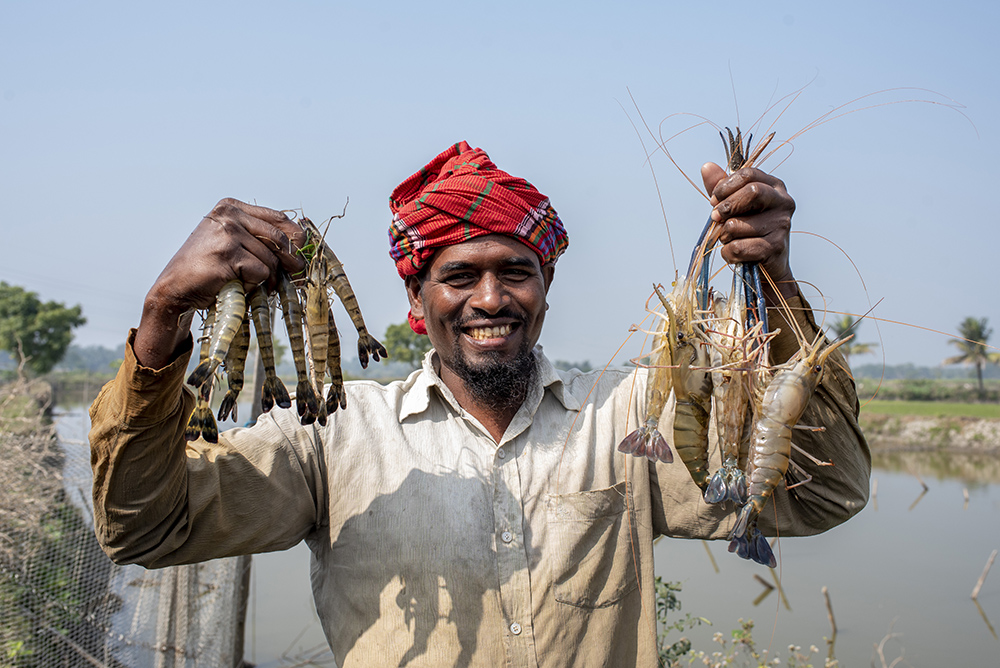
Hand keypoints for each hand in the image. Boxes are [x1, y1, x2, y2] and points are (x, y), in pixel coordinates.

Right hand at [134, 199, 306, 367]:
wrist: (176, 287)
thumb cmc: (208, 268)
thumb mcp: (233, 242)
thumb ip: (260, 238)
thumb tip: (300, 248)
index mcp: (232, 206)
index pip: (278, 218)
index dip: (296, 239)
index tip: (302, 255)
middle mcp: (229, 214)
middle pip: (279, 238)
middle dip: (291, 260)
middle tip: (294, 274)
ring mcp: (228, 233)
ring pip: (271, 259)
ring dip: (267, 278)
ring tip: (248, 282)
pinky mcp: (228, 254)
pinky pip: (261, 272)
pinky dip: (253, 284)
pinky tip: (236, 284)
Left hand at [700, 163, 795, 304]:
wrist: (768, 265)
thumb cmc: (750, 231)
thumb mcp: (735, 206)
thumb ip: (721, 187)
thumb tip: (706, 167)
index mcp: (774, 186)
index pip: (748, 174)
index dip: (725, 186)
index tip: (713, 200)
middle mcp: (783, 202)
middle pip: (751, 192)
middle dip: (726, 206)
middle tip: (715, 217)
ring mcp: (782, 225)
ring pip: (737, 224)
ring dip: (724, 235)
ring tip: (730, 239)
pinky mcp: (776, 247)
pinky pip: (739, 247)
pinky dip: (729, 252)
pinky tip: (734, 253)